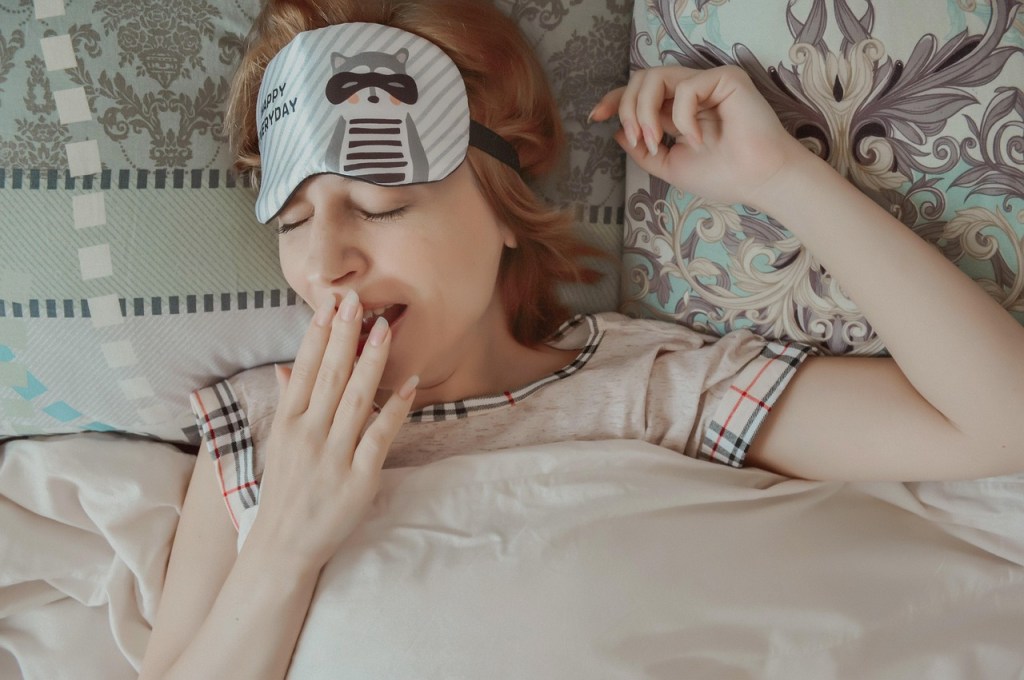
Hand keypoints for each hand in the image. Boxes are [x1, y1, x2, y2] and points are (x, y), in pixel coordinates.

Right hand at [247, 290, 416, 567]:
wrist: (284, 546)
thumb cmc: (285, 490)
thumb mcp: (280, 444)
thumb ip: (288, 403)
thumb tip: (287, 367)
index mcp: (289, 423)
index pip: (305, 369)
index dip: (318, 334)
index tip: (331, 303)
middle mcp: (309, 434)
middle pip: (330, 376)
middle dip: (345, 336)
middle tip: (358, 300)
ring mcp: (334, 456)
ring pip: (356, 399)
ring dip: (371, 361)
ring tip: (384, 329)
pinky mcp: (359, 477)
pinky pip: (379, 436)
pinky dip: (395, 408)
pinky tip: (409, 383)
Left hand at [591, 65, 807, 207]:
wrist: (757, 181)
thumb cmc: (722, 176)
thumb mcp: (669, 165)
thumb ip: (643, 149)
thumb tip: (616, 132)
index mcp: (678, 111)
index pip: (640, 94)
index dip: (615, 100)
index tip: (596, 116)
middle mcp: (690, 93)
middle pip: (640, 80)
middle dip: (627, 109)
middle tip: (640, 140)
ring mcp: (707, 83)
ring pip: (654, 76)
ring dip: (644, 112)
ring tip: (655, 140)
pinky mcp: (725, 78)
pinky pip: (685, 88)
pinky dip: (682, 119)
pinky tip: (697, 140)